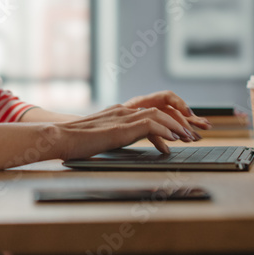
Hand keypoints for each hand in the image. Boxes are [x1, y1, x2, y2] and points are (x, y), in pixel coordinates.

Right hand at [53, 91, 209, 158]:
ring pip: (159, 115)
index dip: (170, 119)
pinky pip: (150, 124)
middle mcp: (124, 110)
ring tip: (189, 138)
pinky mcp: (121, 127)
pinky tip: (173, 141)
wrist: (59, 137)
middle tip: (194, 134)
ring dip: (177, 126)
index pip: (152, 110)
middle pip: (160, 109)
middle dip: (181, 121)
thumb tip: (123, 144)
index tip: (182, 132)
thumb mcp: (100, 137)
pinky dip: (165, 131)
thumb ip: (115, 137)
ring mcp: (123, 117)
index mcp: (119, 112)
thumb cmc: (74, 142)